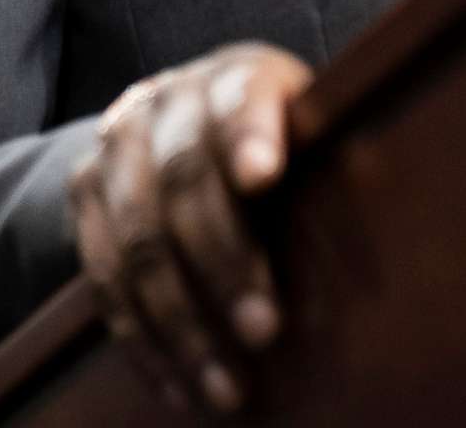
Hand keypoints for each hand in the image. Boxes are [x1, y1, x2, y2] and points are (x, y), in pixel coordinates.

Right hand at [67, 42, 311, 414]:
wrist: (181, 121)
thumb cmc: (279, 142)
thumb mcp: (310, 132)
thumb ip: (333, 160)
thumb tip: (381, 194)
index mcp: (235, 78)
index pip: (239, 102)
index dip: (249, 136)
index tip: (263, 176)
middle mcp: (164, 102)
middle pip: (182, 180)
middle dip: (223, 263)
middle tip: (265, 329)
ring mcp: (115, 148)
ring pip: (135, 242)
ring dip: (181, 323)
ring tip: (228, 386)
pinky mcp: (84, 195)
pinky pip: (103, 278)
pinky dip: (142, 340)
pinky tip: (179, 386)